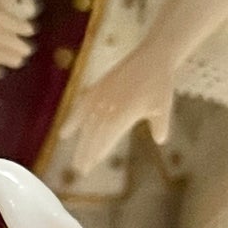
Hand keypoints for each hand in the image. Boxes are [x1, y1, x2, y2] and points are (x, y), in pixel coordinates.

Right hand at [65, 47, 175, 177]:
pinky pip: (80, 107)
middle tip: (80, 169)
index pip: (106, 139)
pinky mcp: (97, 88)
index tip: (90, 167)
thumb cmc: (160, 83)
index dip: (97, 153)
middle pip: (93, 134)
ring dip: (80, 143)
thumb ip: (160, 125)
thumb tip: (160, 141)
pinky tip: (64, 134)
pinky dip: (72, 121)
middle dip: (86, 153)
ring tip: (76, 159)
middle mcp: (109, 107)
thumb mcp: (163, 107)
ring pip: (86, 124)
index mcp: (124, 113)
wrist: (152, 57)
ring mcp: (101, 97)